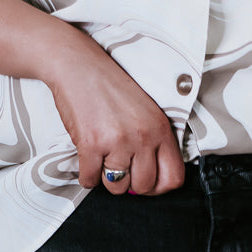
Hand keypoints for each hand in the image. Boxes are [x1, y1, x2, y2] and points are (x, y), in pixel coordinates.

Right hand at [41, 30, 185, 194]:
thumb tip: (150, 180)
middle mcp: (143, 136)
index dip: (159, 187)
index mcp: (160, 128)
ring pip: (117, 187)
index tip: (146, 182)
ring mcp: (118, 142)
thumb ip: (154, 142)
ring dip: (106, 178)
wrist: (78, 65)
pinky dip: (86, 175)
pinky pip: (90, 180)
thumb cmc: (110, 88)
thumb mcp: (146, 111)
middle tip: (119, 168)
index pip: (173, 177)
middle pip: (143, 187)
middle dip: (129, 182)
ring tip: (102, 158)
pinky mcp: (91, 144)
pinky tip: (87, 158)